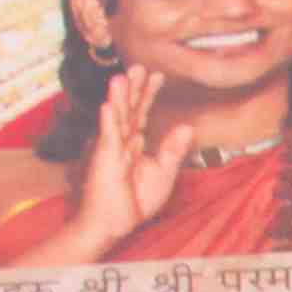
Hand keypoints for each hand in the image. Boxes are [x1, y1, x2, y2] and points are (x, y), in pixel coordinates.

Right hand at [50, 64, 182, 264]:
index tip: (158, 75)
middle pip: (129, 110)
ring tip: (121, 78)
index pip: (142, 113)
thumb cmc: (133, 201)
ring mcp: (111, 149)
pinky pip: (107, 139)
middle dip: (134, 89)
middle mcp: (121, 142)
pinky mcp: (104, 161)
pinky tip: (109, 106)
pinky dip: (108, 123)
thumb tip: (187, 127)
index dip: (148, 94)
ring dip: (119, 99)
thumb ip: (173, 151)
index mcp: (134, 143)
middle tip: (140, 66)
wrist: (113, 224)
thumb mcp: (162, 174)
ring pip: (116, 119)